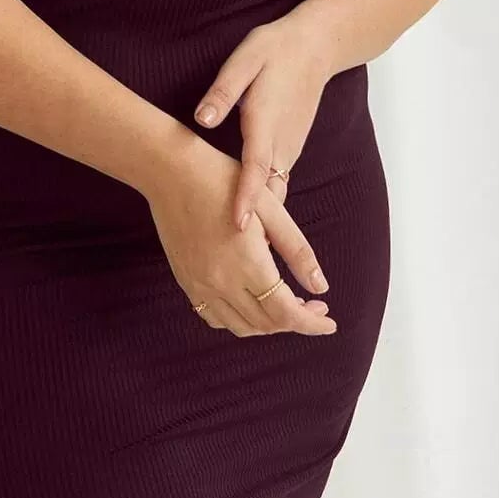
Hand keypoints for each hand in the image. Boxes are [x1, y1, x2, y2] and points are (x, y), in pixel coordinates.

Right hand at [141, 129, 336, 338]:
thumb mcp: (269, 209)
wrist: (169, 170)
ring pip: (240, 326)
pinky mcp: (185, 280)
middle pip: (266, 323)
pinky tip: (250, 302)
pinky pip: (214, 317)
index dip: (312, 323)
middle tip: (314, 303)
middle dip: (296, 321)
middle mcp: (221, 281)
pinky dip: (237, 320)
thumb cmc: (221, 180)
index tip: (329, 322)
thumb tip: (322, 287)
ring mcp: (199, 284)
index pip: (286, 312)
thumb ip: (297, 251)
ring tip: (285, 304)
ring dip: (268, 324)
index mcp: (247, 262)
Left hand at [193, 12, 333, 248]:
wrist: (315, 46)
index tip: (239, 227)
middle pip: (270, 192)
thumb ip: (224, 91)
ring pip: (277, 193)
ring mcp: (289, 148)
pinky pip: (278, 185)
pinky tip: (255, 230)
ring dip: (267, 225)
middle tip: (245, 263)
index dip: (247, 197)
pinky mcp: (289, 148)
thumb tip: (202, 119)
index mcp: (266, 122)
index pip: (256, 166)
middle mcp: (281, 142)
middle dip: (260, 229)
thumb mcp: (245, 60)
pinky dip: (269, 209)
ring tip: (250, 261)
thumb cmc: (274, 50)